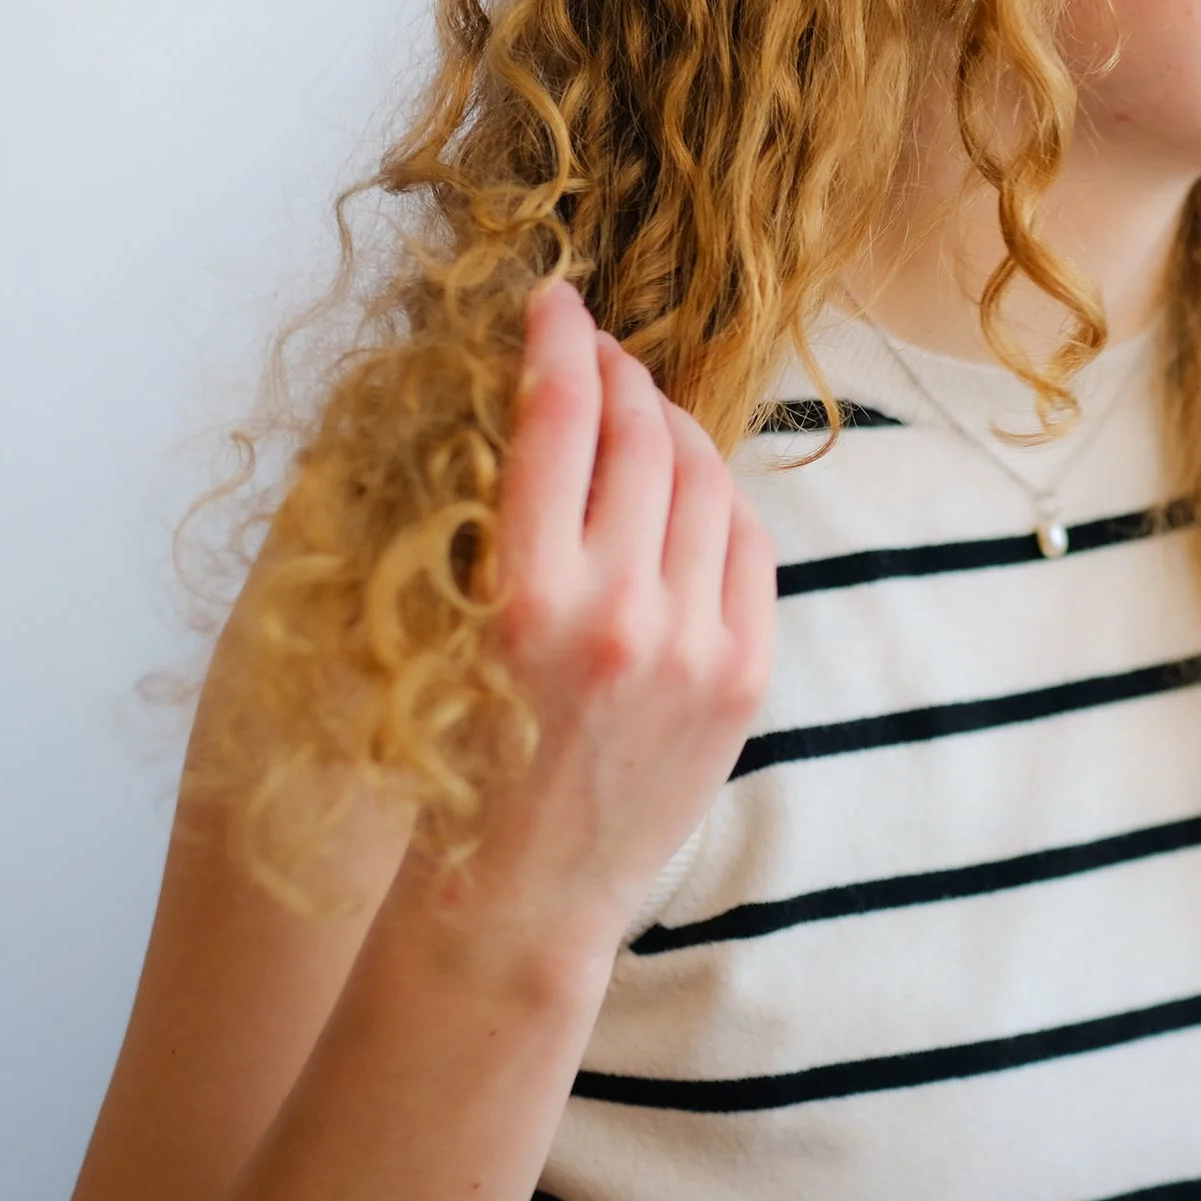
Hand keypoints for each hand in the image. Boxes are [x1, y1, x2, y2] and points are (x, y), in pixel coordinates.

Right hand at [419, 277, 776, 955]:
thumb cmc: (463, 764)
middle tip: (600, 346)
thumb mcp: (453, 633)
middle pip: (639, 435)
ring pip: (703, 478)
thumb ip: (504, 528)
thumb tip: (539, 408)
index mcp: (525, 598)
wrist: (520, 900)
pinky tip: (692, 482)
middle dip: (619, 372)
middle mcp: (620, 613)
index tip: (554, 299)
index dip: (559, 340)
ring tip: (645, 408)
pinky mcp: (744, 675)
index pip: (555, 418)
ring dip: (673, 424)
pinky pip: (747, 543)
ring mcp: (694, 645)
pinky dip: (719, 495)